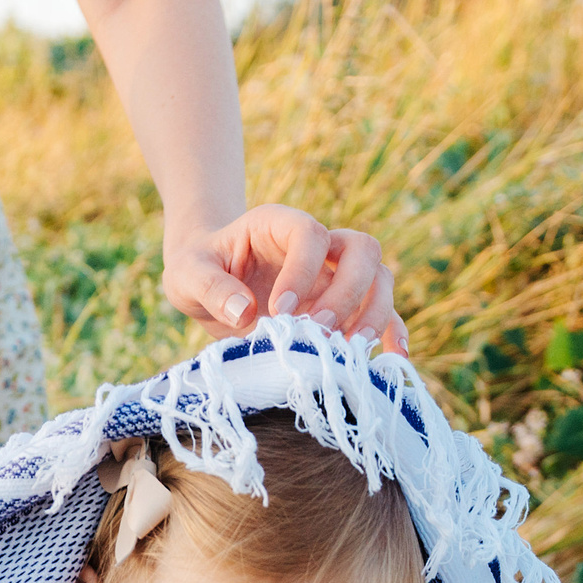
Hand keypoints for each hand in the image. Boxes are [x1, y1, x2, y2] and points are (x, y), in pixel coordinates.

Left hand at [164, 203, 405, 355]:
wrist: (207, 281)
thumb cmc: (199, 269)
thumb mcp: (188, 273)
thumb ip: (210, 287)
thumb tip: (243, 312)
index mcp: (280, 224)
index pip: (309, 234)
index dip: (302, 270)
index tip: (279, 310)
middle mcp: (318, 245)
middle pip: (361, 250)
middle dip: (347, 292)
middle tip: (318, 331)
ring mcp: (334, 275)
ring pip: (379, 278)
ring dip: (374, 313)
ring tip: (350, 350)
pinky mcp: (342, 306)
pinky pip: (381, 313)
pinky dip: (392, 333)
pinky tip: (395, 358)